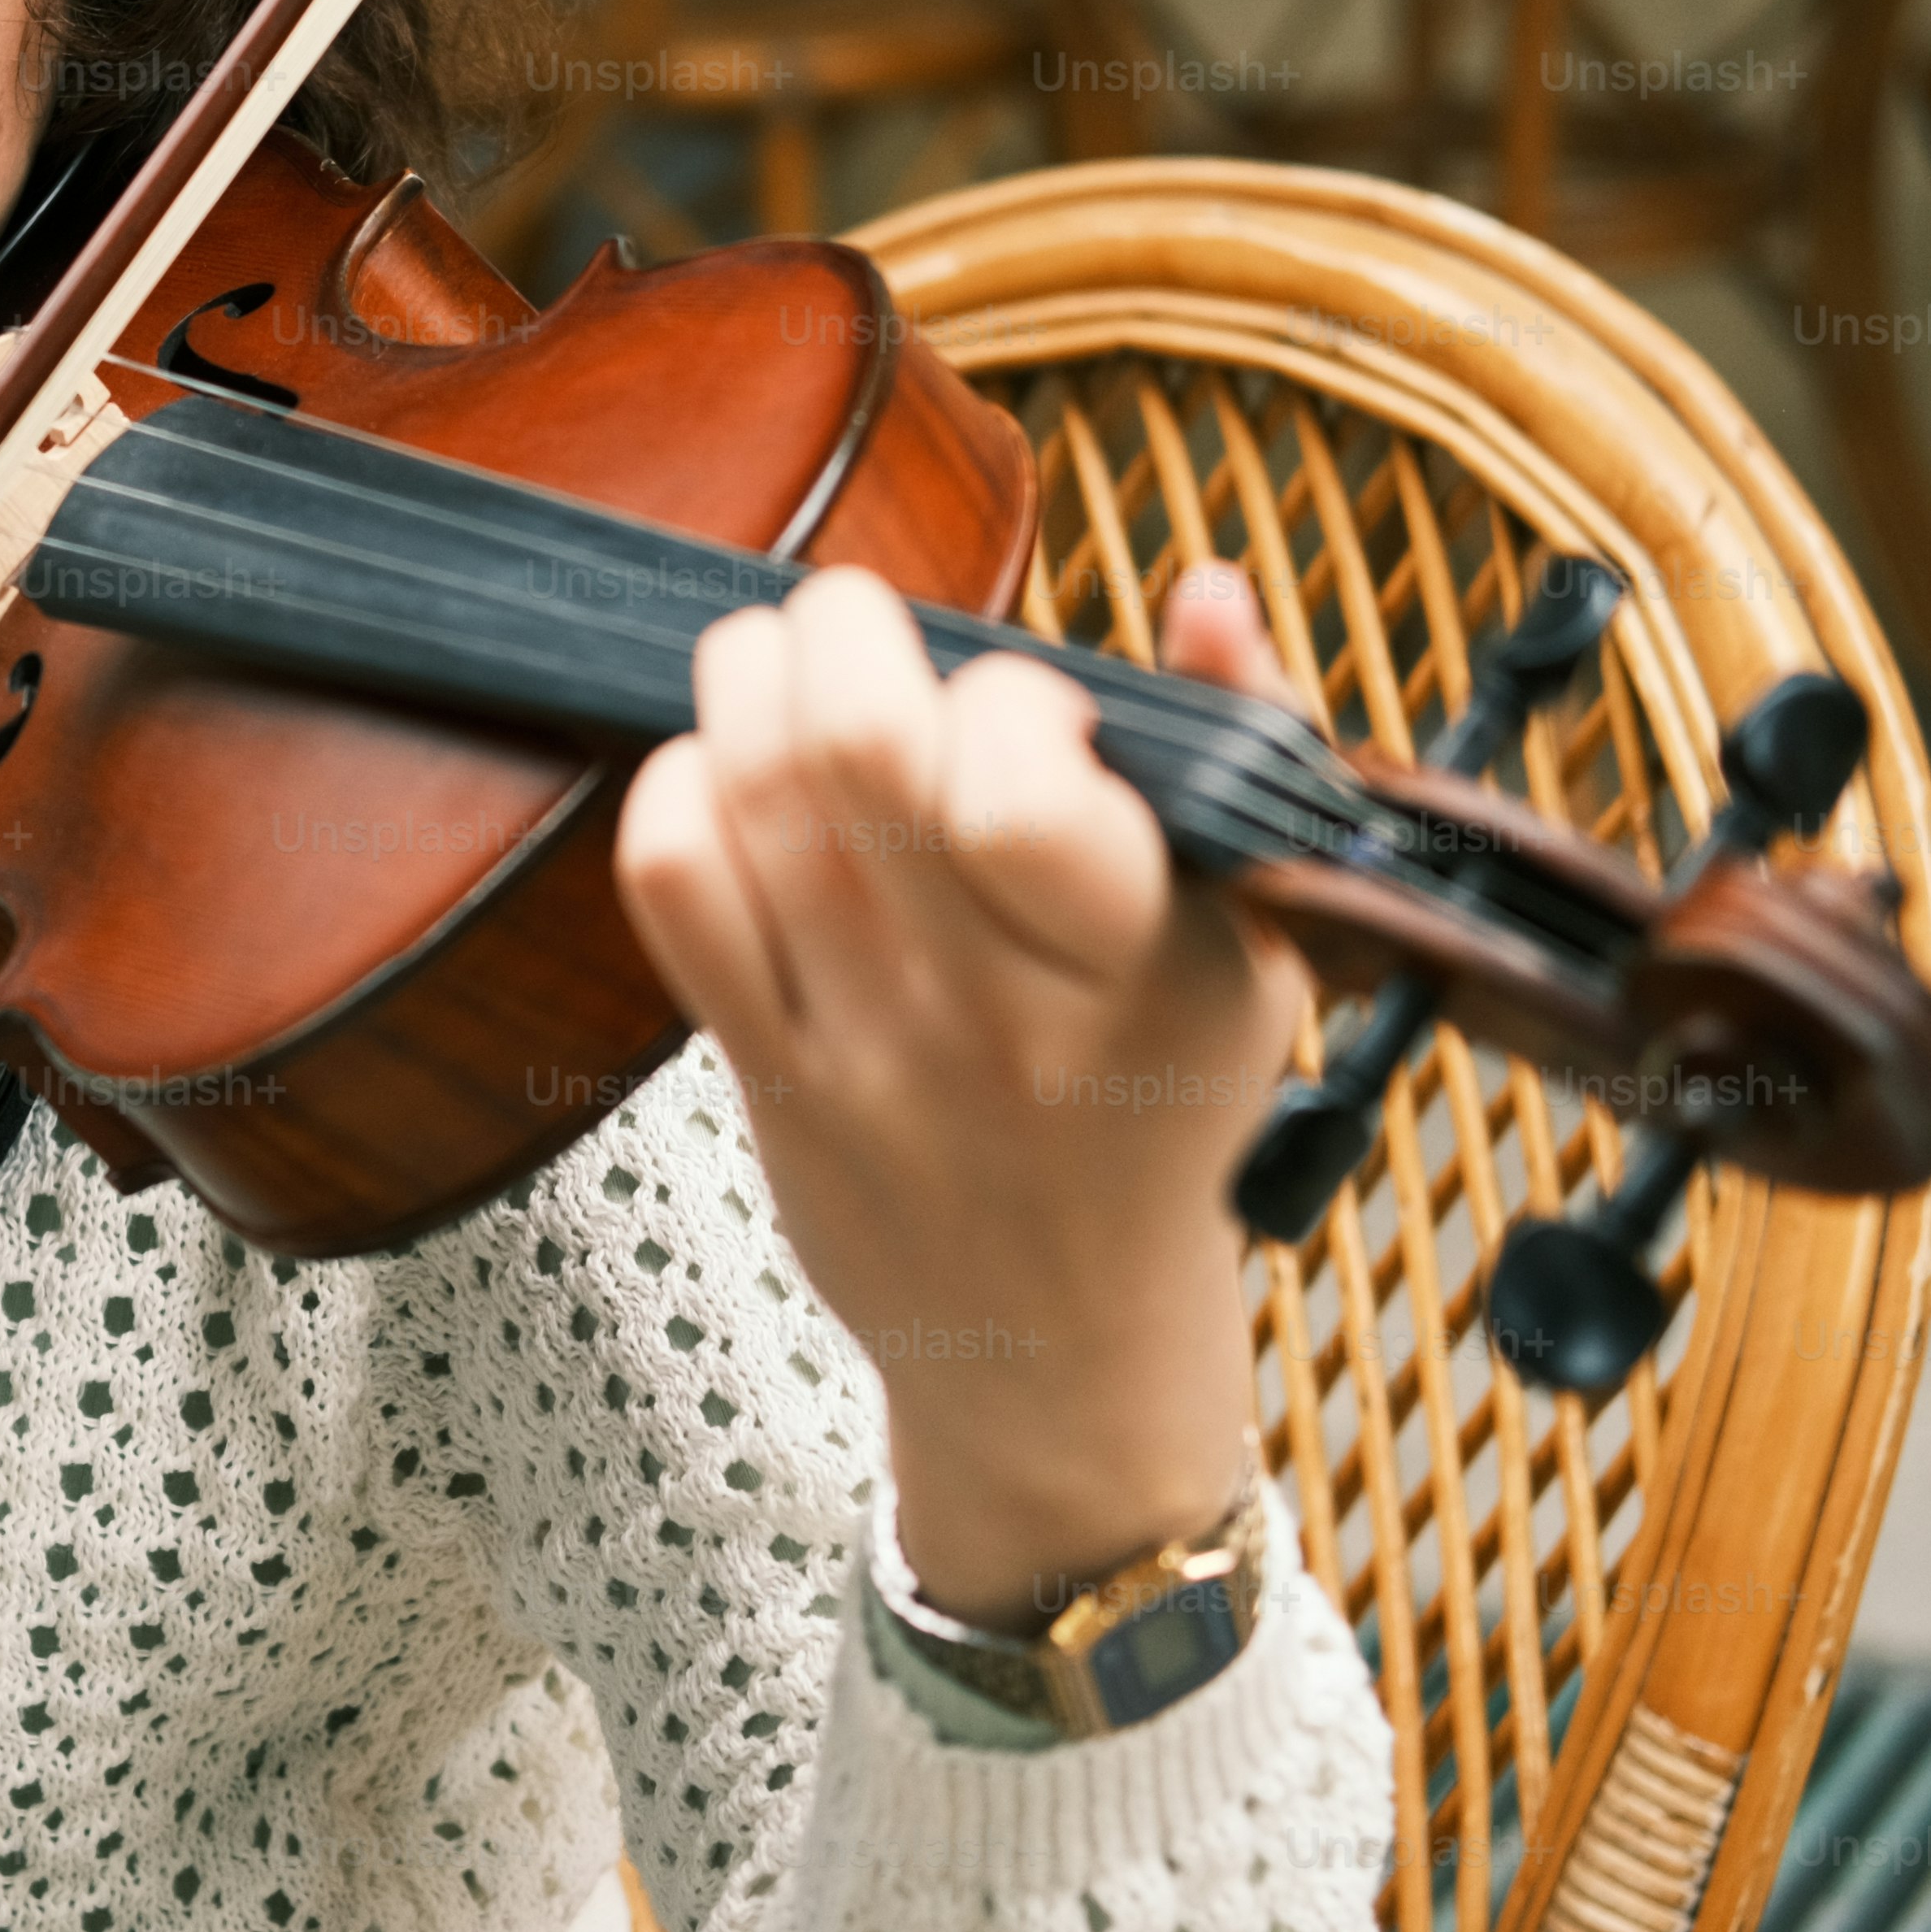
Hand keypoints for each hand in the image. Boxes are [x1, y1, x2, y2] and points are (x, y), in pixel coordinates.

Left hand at [613, 559, 1314, 1633]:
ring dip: (750, 679)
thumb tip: (1206, 586)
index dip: (1007, 696)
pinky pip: (673, 888)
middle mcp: (987, 1013)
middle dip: (842, 628)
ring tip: (788, 661)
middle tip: (863, 623)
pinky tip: (727, 777)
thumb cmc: (1160, 1114)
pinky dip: (677, 789)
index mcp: (1133, 970)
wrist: (1060, 1345)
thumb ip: (1243, 743)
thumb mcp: (1257, 944)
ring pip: (751, 796)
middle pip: (849, 752)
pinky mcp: (763, 1073)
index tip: (1028, 708)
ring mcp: (861, 1048)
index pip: (1015, 789)